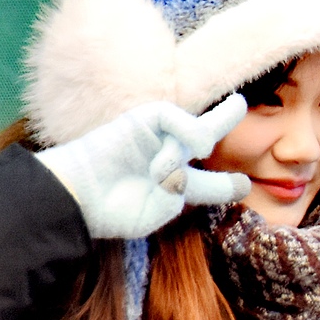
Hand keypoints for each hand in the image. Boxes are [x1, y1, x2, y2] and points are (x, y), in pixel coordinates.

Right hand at [36, 96, 250, 239]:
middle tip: (239, 104)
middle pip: (202, 134)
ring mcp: (154, 138)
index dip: (225, 185)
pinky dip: (186, 130)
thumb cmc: (109, 211)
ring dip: (189, 151)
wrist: (76, 197)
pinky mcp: (141, 120)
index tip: (243, 184)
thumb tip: (187, 176)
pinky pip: (173, 115)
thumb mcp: (153, 214)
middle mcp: (166, 158)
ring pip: (195, 131)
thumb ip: (180, 198)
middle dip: (223, 119)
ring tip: (167, 173)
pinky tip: (189, 149)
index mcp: (170, 186)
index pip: (205, 183)